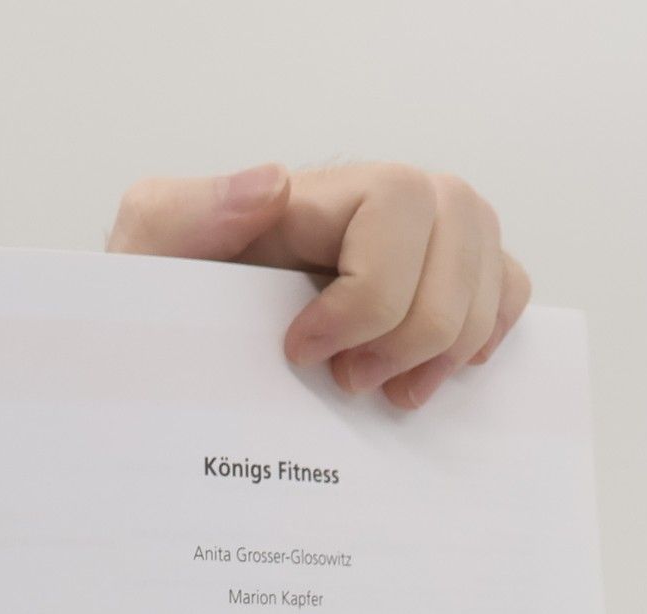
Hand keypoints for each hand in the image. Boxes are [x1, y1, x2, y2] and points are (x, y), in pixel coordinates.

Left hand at [107, 162, 530, 409]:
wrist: (169, 357)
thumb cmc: (159, 307)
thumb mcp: (143, 256)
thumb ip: (184, 215)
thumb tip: (270, 188)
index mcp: (317, 193)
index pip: (398, 207)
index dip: (368, 293)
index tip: (302, 352)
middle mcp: (383, 203)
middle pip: (462, 233)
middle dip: (411, 330)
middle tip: (346, 383)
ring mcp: (421, 240)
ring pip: (488, 269)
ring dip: (444, 348)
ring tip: (378, 393)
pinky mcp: (439, 282)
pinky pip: (503, 291)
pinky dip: (478, 342)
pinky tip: (422, 378)